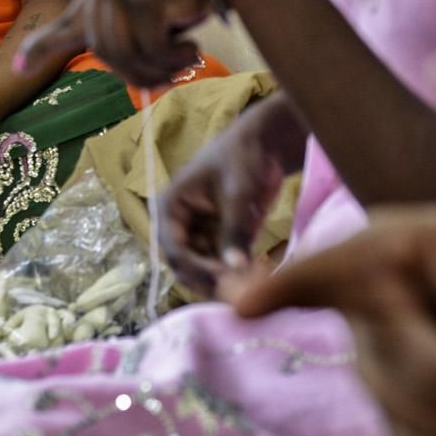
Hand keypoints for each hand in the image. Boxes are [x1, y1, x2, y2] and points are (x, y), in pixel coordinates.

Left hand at [15, 0, 259, 86]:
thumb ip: (124, 22)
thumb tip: (104, 58)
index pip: (70, 16)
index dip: (43, 45)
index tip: (19, 66)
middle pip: (103, 49)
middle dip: (136, 72)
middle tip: (168, 75)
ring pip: (123, 54)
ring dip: (158, 68)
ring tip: (185, 58)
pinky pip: (148, 50)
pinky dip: (173, 59)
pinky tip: (192, 47)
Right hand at [158, 107, 292, 296]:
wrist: (265, 145)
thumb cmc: (242, 157)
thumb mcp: (238, 191)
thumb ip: (235, 229)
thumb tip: (236, 268)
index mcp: (170, 208)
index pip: (174, 250)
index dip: (196, 269)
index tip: (224, 278)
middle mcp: (180, 226)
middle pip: (185, 267)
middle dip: (210, 280)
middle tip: (240, 290)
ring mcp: (200, 235)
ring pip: (204, 272)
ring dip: (225, 281)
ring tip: (252, 285)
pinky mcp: (220, 241)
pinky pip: (223, 266)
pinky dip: (237, 275)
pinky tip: (258, 277)